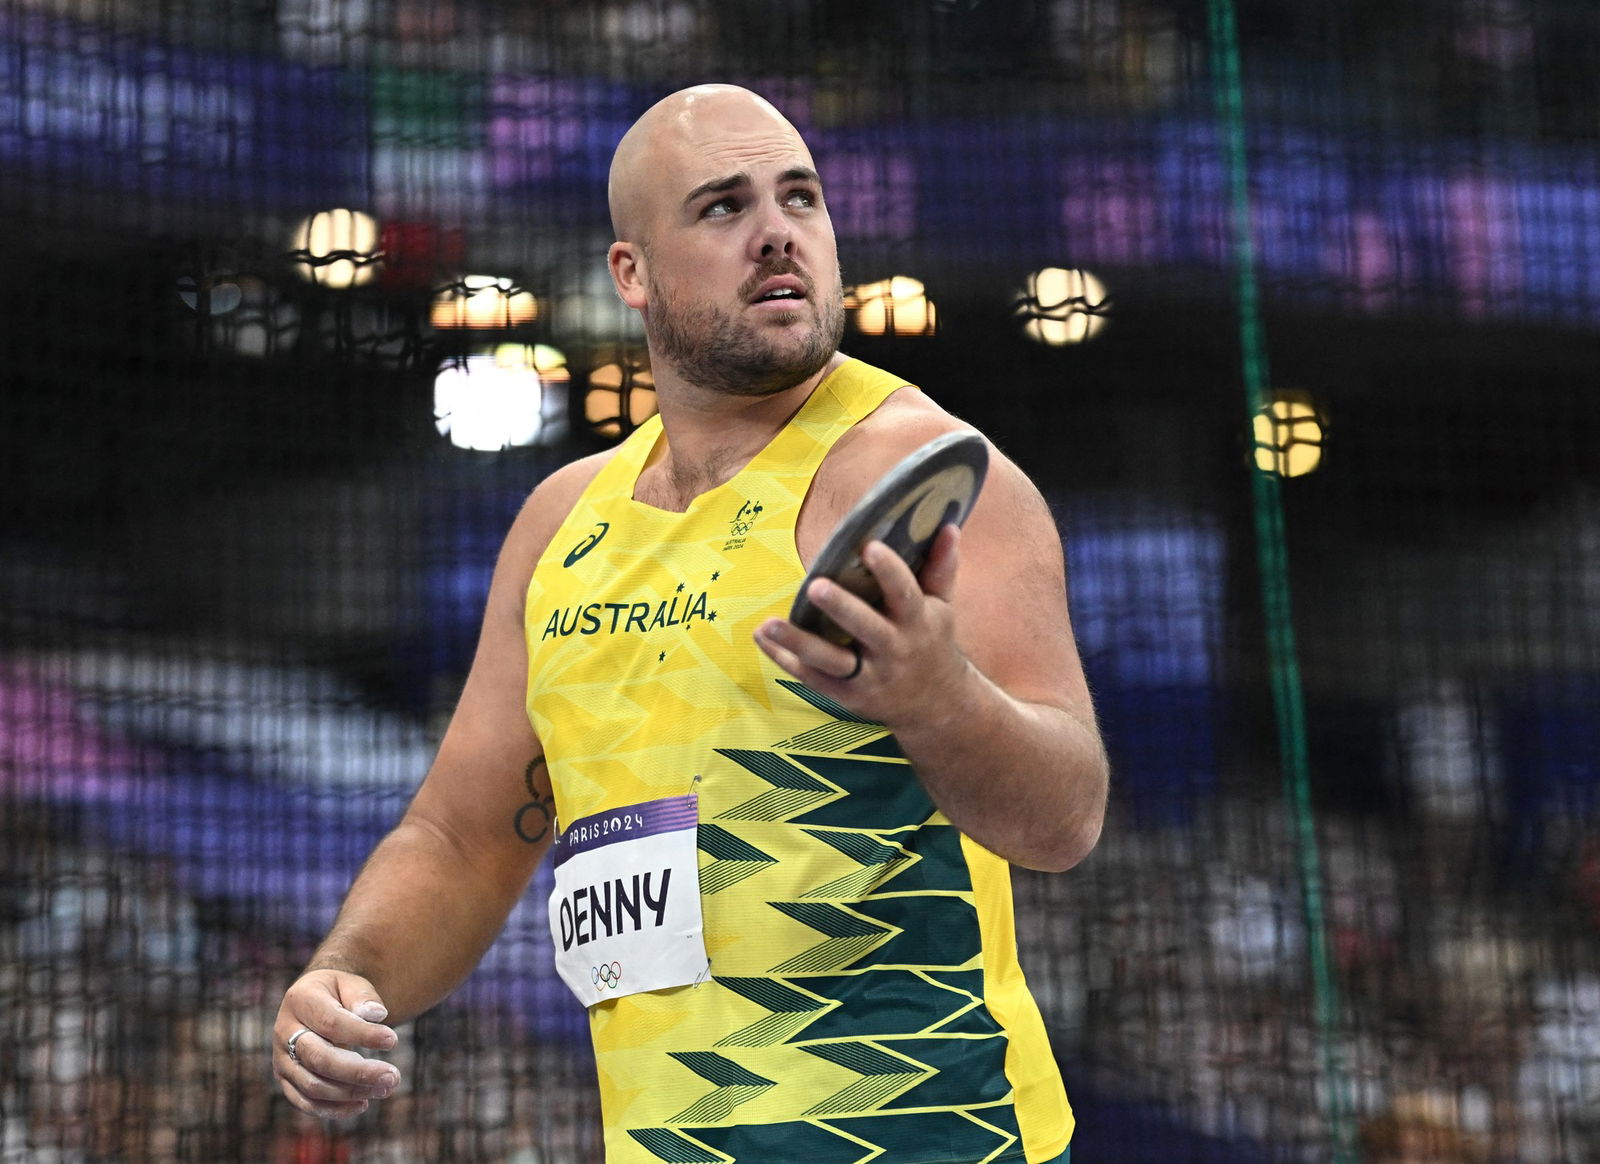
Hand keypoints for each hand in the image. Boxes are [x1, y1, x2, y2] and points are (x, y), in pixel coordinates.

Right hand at [273, 969, 401, 1118]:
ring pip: (312, 1085)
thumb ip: (363, 997)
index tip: (393, 1040)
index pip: (331, 1023)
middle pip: (319, 1059)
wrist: (315, 1001)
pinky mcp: (286, 1079)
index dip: (362, 1034)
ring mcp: (281, 1058)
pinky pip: (305, 1102)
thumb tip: (376, 1014)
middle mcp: (284, 1031)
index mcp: (300, 1000)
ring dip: (350, 1093)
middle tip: (392, 1077)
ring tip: (385, 1088)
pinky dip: (333, 1109)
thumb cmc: (339, 992)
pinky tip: (362, 1105)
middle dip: (358, 1072)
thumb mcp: (351, 983)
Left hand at [755, 524, 969, 727]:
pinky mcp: (847, 695)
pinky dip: (785, 658)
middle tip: (816, 586)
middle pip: (866, 629)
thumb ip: (940, 567)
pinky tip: (761, 638)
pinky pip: (812, 677)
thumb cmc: (931, 641)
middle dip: (841, 608)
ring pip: (830, 660)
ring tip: (767, 625)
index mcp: (917, 623)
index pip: (905, 594)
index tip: (869, 546)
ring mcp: (869, 676)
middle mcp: (893, 650)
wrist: (935, 705)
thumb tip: (948, 525)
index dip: (889, 571)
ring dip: (797, 642)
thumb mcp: (941, 606)